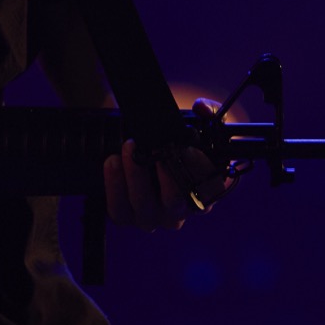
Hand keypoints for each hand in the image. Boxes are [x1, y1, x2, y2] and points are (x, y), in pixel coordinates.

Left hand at [102, 99, 237, 231]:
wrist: (144, 145)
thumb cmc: (176, 139)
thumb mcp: (198, 123)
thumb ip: (209, 111)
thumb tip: (202, 108)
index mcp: (204, 191)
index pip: (211, 191)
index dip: (201, 172)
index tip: (188, 148)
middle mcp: (179, 210)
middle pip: (175, 202)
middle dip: (165, 172)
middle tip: (156, 145)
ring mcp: (152, 216)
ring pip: (144, 206)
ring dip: (136, 175)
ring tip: (130, 146)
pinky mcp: (126, 216)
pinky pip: (118, 209)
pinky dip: (114, 186)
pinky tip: (112, 161)